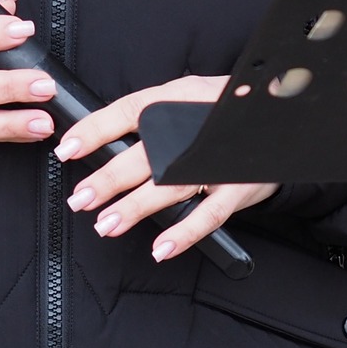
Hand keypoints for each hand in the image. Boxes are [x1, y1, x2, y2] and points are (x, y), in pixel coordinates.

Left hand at [54, 75, 277, 262]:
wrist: (279, 119)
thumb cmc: (220, 112)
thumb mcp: (184, 99)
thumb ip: (151, 116)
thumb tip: (103, 139)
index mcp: (176, 99)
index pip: (128, 111)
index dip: (95, 129)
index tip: (67, 148)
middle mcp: (194, 128)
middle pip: (145, 155)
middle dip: (107, 180)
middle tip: (80, 199)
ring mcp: (217, 160)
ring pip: (170, 187)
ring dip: (136, 208)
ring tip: (107, 224)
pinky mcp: (238, 186)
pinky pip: (209, 214)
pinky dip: (184, 233)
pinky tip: (161, 248)